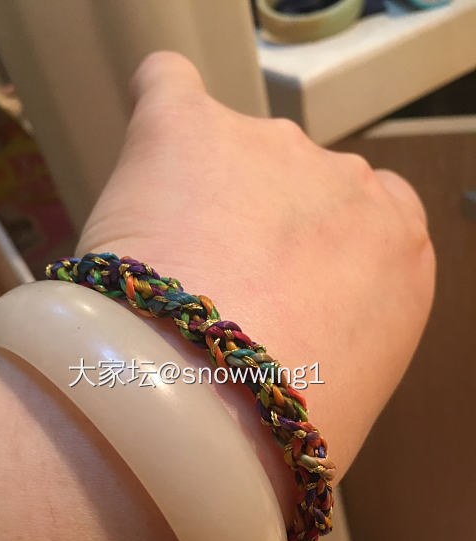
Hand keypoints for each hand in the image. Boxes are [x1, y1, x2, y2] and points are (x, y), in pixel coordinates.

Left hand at [79, 51, 435, 521]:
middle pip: (299, 187)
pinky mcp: (188, 129)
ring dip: (202, 201)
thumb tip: (301, 347)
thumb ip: (340, 343)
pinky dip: (157, 116)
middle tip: (213, 294)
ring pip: (231, 158)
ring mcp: (271, 150)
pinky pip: (170, 90)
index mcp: (401, 252)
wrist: (205, 423)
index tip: (281, 296)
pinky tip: (146, 158)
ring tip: (162, 271)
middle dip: (258, 230)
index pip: (370, 219)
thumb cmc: (280, 442)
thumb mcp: (345, 398)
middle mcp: (349, 186)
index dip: (317, 259)